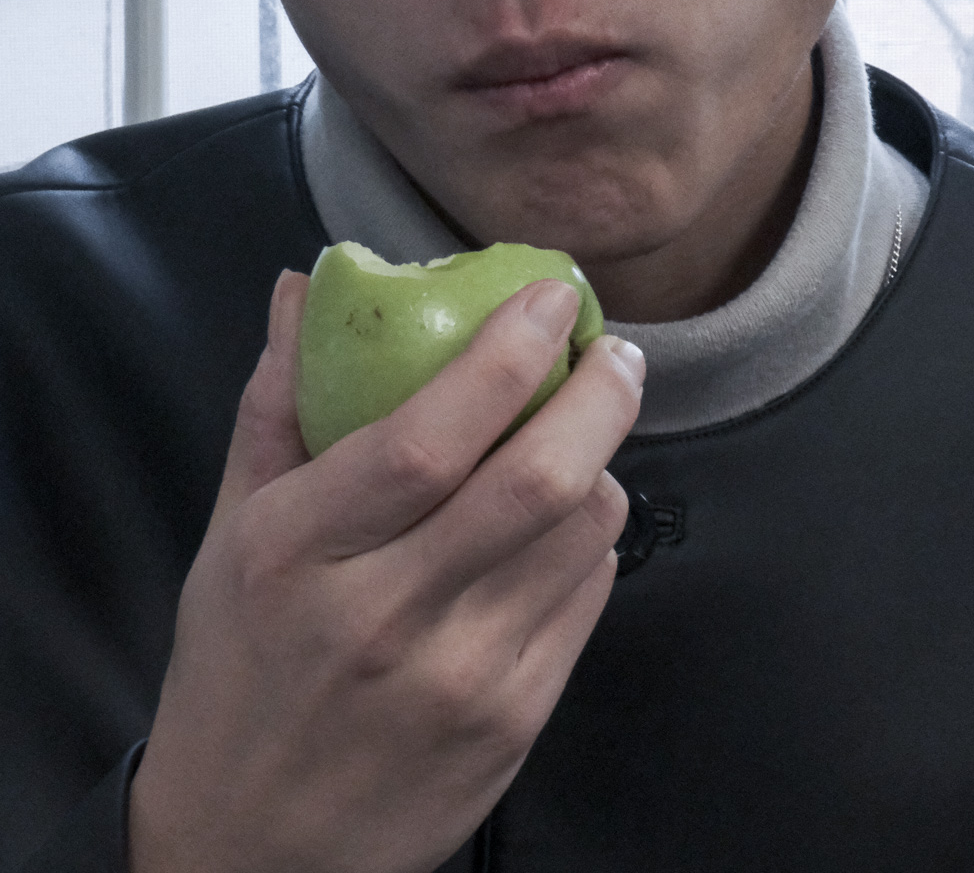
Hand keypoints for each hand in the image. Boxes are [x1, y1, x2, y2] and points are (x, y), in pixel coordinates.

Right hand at [128, 269, 644, 872]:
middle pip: (533, 482)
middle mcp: (382, 616)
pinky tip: (559, 522)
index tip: (549, 297)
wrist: (254, 852)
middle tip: (613, 352)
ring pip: (581, 535)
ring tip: (581, 433)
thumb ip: (275, 405)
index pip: (424, 439)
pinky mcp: (512, 727)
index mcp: (297, 553)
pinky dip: (589, 539)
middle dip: (597, 396)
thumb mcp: (230, 536)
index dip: (504, 356)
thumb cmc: (240, 671)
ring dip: (600, 463)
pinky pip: (587, 597)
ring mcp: (459, 680)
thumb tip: (302, 287)